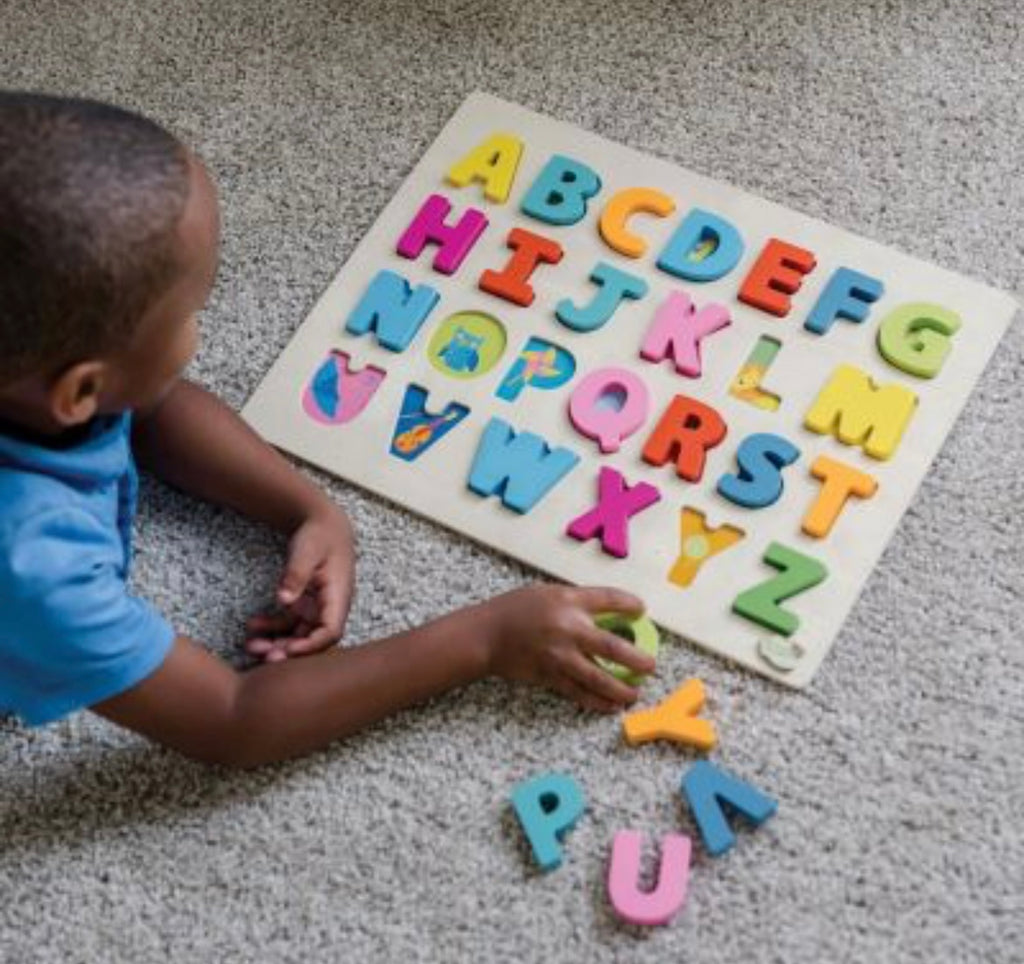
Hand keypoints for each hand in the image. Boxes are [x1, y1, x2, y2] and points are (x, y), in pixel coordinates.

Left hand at [245, 506, 354, 662]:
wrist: (324, 525)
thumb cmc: (320, 536)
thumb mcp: (308, 550)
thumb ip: (296, 574)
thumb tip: (284, 600)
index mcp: (338, 596)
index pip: (331, 631)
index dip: (311, 645)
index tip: (287, 650)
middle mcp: (330, 607)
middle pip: (313, 639)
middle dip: (289, 651)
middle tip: (264, 657)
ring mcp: (317, 608)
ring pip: (299, 635)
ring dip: (278, 643)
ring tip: (251, 646)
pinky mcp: (305, 605)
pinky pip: (289, 623)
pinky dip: (272, 628)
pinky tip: (253, 626)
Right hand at [484, 584, 653, 712]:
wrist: (487, 634)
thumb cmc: (516, 609)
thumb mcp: (548, 593)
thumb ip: (577, 602)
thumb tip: (607, 613)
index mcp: (568, 601)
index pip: (609, 599)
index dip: (630, 604)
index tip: (641, 609)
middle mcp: (567, 628)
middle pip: (612, 646)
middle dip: (637, 658)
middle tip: (650, 666)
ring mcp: (560, 656)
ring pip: (599, 677)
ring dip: (621, 688)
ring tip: (634, 693)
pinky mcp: (550, 676)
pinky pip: (579, 692)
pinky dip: (597, 701)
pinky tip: (611, 705)